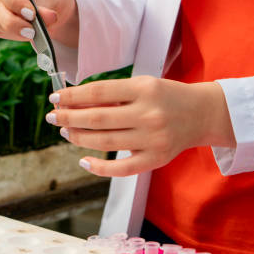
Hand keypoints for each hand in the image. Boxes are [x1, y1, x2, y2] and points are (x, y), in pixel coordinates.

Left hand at [45, 76, 235, 176]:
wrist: (201, 114)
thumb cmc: (165, 96)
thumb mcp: (142, 85)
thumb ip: (112, 94)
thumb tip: (73, 103)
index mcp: (144, 89)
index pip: (98, 93)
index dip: (72, 96)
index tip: (55, 98)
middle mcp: (148, 114)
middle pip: (98, 119)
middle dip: (69, 118)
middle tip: (52, 117)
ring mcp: (153, 139)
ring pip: (105, 142)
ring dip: (78, 138)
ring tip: (65, 132)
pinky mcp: (156, 159)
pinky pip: (122, 169)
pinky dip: (99, 167)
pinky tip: (83, 160)